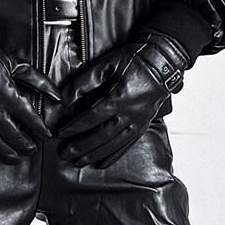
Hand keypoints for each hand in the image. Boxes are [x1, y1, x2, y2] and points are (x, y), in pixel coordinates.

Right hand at [0, 44, 62, 168]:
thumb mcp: (13, 63)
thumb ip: (37, 80)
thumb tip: (57, 94)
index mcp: (8, 95)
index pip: (30, 118)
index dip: (40, 129)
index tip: (46, 136)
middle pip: (14, 135)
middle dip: (25, 145)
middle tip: (31, 150)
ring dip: (7, 153)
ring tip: (15, 159)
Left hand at [54, 33, 188, 168]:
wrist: (164, 63)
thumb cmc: (135, 60)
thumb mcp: (108, 64)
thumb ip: (86, 81)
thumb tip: (65, 98)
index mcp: (119, 97)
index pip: (92, 117)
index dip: (75, 127)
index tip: (60, 133)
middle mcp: (129, 114)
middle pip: (101, 135)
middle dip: (82, 146)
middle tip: (65, 154)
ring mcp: (138, 122)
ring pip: (113, 144)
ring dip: (94, 154)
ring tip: (78, 162)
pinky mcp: (143, 126)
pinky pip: (127, 145)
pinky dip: (114, 155)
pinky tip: (103, 163)